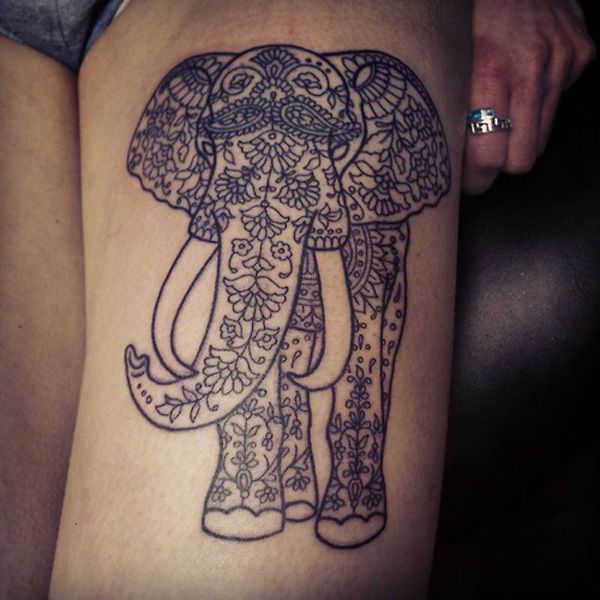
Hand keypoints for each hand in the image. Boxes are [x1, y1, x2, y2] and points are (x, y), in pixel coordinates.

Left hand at [462, 0, 595, 194]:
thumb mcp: (445, 61)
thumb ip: (450, 109)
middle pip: (521, 158)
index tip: (466, 182)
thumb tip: (444, 160)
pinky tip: (523, 82)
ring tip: (499, 120)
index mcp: (489, 71)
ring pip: (541, 139)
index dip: (476, 178)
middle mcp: (531, 68)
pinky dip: (539, 103)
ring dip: (518, 138)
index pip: (490, 155)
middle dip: (499, 165)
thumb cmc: (467, 16)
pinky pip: (557, 105)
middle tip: (481, 161)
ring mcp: (561, 60)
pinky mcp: (580, 54)